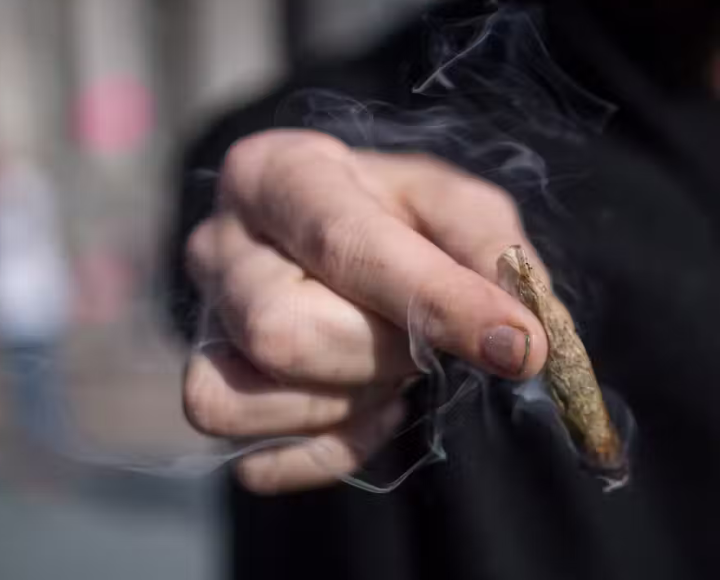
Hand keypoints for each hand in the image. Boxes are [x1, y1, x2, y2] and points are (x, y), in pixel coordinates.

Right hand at [183, 129, 548, 494]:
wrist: (319, 234)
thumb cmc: (389, 213)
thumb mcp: (447, 200)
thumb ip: (485, 246)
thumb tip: (519, 332)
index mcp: (276, 175)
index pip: (339, 242)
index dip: (432, 299)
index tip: (517, 344)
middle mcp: (217, 246)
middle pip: (283, 333)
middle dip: (379, 355)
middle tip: (423, 340)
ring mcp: (202, 325)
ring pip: (251, 400)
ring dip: (348, 402)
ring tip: (383, 364)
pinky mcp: (206, 390)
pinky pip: (252, 460)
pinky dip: (323, 452)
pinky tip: (359, 409)